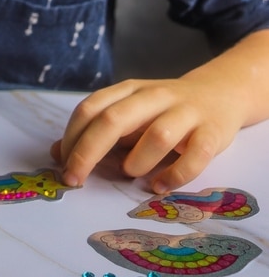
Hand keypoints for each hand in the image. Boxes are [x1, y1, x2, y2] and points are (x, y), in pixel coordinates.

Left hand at [50, 75, 243, 193]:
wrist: (219, 94)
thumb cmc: (164, 111)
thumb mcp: (128, 114)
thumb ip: (95, 132)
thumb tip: (57, 153)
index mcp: (129, 90)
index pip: (91, 108)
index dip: (72, 137)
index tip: (62, 166)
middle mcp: (154, 96)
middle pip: (114, 119)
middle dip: (88, 152)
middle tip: (75, 180)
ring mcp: (186, 113)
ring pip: (158, 135)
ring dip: (137, 161)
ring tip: (131, 173)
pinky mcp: (212, 133)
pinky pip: (195, 156)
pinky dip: (175, 176)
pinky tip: (159, 186)